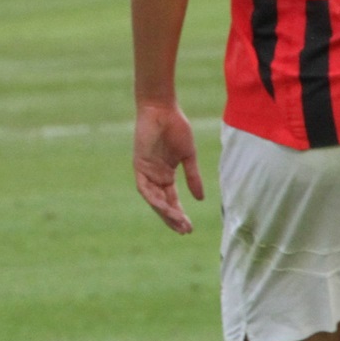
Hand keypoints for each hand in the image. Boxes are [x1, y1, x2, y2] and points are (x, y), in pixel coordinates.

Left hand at [134, 101, 203, 233]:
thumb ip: (192, 177)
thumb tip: (200, 199)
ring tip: (178, 222)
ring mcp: (146, 171)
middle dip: (172, 218)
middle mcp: (154, 176)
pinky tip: (164, 207)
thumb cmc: (176, 128)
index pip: (171, 200)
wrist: (162, 110)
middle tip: (184, 231)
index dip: (179, 214)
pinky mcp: (139, 165)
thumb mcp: (188, 156)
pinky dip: (154, 198)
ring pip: (153, 199)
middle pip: (162, 203)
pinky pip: (144, 187)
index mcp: (165, 174)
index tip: (189, 227)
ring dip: (164, 212)